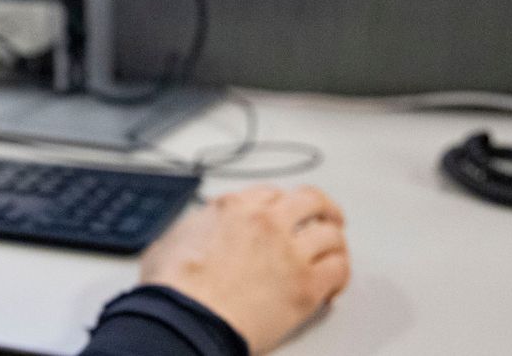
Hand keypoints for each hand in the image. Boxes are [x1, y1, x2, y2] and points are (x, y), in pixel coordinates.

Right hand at [139, 185, 348, 354]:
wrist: (185, 319)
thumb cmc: (172, 289)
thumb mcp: (171, 239)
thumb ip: (194, 226)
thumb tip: (195, 228)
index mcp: (234, 207)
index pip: (272, 193)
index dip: (282, 205)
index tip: (286, 214)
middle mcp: (267, 221)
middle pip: (311, 201)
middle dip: (322, 208)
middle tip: (328, 218)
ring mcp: (289, 251)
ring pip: (331, 234)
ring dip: (335, 243)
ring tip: (335, 252)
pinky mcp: (306, 285)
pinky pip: (338, 269)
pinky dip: (340, 274)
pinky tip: (334, 284)